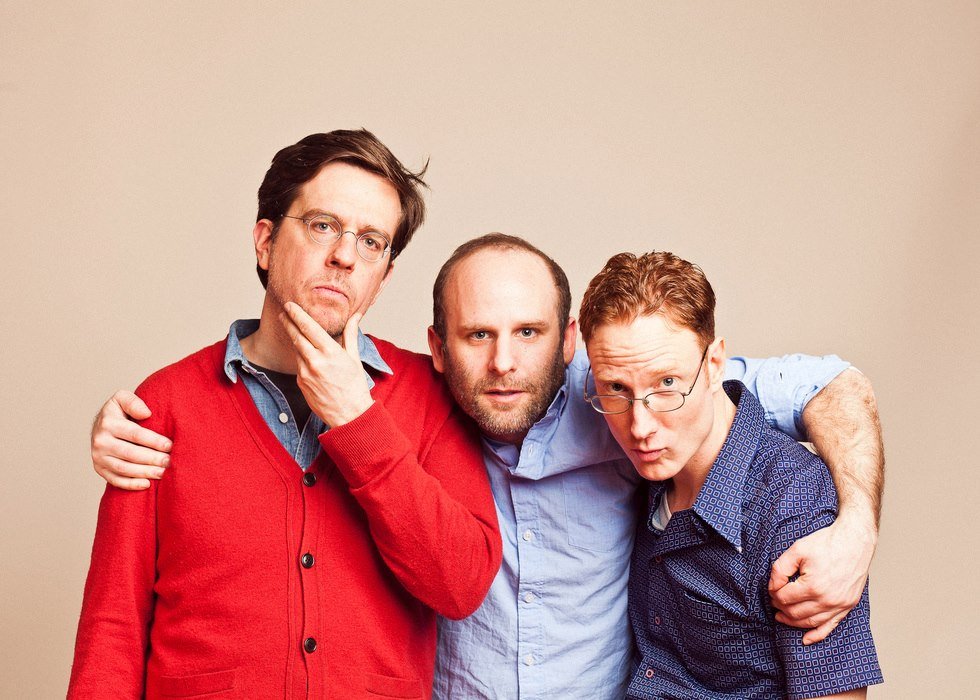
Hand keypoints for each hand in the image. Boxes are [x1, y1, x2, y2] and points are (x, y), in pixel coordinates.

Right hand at [91, 390, 172, 490]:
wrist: (101, 426)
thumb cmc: (119, 412)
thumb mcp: (121, 398)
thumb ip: (133, 402)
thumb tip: (146, 413)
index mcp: (108, 423)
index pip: (135, 434)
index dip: (154, 441)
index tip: (170, 445)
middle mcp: (100, 441)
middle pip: (130, 453)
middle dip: (152, 459)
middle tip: (170, 462)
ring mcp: (98, 457)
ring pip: (124, 469)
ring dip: (145, 472)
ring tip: (163, 473)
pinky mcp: (99, 469)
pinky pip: (115, 480)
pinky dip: (131, 484)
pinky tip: (147, 484)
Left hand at [280, 302, 373, 426]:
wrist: (349, 415)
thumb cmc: (355, 387)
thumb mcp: (355, 358)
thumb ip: (351, 335)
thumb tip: (356, 316)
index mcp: (330, 353)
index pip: (309, 327)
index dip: (297, 314)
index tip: (290, 305)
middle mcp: (315, 361)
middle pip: (296, 336)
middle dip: (288, 322)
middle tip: (284, 312)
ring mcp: (305, 373)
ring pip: (297, 350)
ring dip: (296, 340)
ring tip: (295, 331)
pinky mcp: (300, 383)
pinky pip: (299, 365)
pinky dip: (302, 358)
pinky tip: (308, 358)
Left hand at [768, 514, 876, 644]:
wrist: (854, 541)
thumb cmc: (827, 543)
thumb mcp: (797, 550)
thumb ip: (780, 569)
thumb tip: (772, 586)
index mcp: (813, 586)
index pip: (784, 598)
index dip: (774, 594)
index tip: (772, 589)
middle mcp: (827, 600)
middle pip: (795, 612)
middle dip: (781, 608)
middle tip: (775, 601)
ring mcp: (839, 605)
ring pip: (810, 622)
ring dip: (793, 621)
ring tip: (782, 616)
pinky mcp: (847, 606)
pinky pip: (830, 626)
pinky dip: (816, 635)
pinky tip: (805, 639)